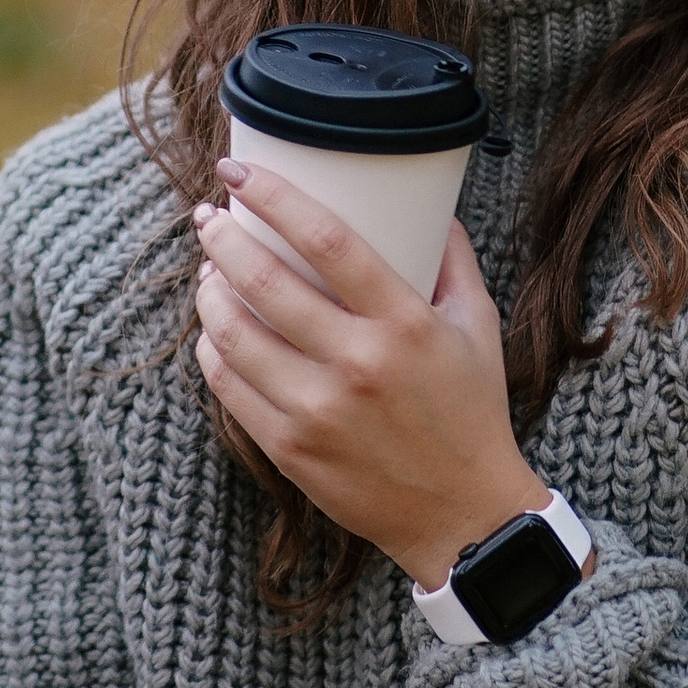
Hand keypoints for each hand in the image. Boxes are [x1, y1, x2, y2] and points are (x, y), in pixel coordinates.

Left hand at [192, 162, 541, 587]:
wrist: (464, 515)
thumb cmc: (471, 413)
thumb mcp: (478, 327)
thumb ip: (452, 261)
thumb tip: (429, 204)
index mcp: (405, 323)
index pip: (327, 240)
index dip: (274, 196)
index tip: (239, 171)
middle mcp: (358, 364)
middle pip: (264, 280)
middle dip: (222, 237)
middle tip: (208, 216)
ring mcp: (318, 411)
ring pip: (232, 335)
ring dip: (209, 292)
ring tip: (209, 271)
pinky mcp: (290, 450)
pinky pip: (229, 388)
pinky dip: (212, 350)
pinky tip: (214, 331)